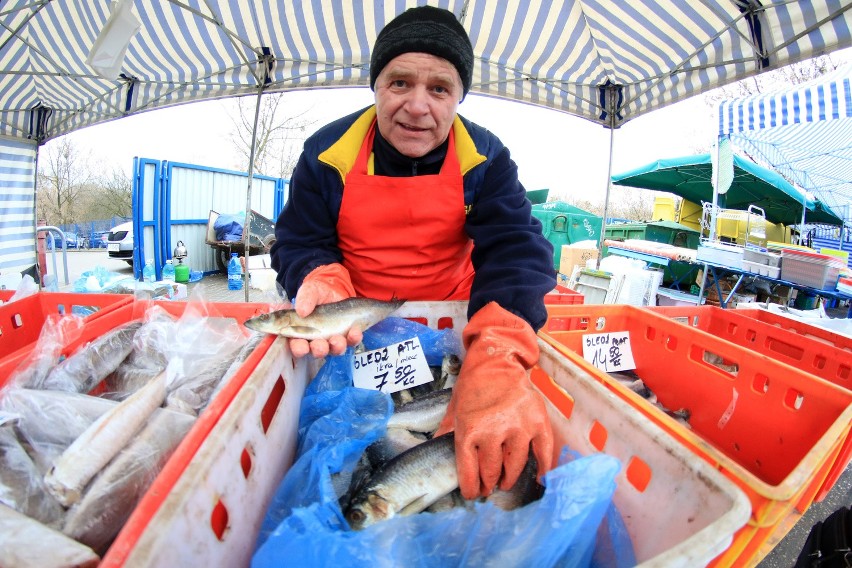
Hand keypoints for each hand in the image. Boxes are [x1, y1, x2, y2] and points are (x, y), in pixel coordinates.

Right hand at [289, 263, 357, 357]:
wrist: (335, 289)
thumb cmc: (317, 293)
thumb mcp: (309, 291)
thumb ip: (304, 299)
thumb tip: (301, 311)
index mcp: (300, 332)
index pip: (296, 345)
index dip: (298, 349)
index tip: (302, 347)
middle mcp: (315, 340)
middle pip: (316, 352)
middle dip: (318, 350)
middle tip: (320, 345)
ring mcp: (332, 340)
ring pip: (334, 350)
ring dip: (336, 347)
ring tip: (338, 340)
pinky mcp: (346, 336)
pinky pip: (351, 342)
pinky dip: (353, 338)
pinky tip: (355, 331)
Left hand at [435, 302, 552, 498]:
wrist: (498, 360)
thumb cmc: (474, 385)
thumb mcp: (455, 408)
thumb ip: (447, 430)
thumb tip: (436, 448)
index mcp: (470, 430)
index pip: (469, 471)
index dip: (470, 487)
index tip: (473, 493)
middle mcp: (494, 431)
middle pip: (491, 471)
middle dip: (488, 483)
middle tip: (488, 487)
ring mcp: (518, 428)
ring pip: (515, 466)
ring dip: (509, 479)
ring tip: (505, 482)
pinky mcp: (538, 423)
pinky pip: (543, 452)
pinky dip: (542, 469)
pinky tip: (538, 478)